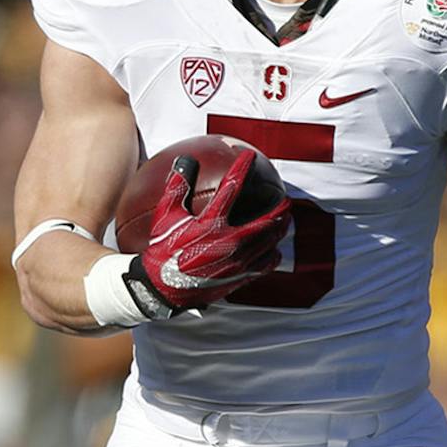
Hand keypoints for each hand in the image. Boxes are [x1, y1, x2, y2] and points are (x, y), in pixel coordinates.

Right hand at [134, 149, 290, 314]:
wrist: (162, 290)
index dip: (242, 168)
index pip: (231, 188)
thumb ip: (176, 189)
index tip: (249, 157)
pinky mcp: (238, 277)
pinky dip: (272, 255)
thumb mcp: (164, 218)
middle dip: (279, 208)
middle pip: (266, 220)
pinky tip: (274, 251)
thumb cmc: (162, 251)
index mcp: (210, 224)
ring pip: (269, 241)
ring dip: (280, 229)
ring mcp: (237, 261)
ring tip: (285, 221)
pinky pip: (264, 265)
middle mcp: (229, 242)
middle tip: (285, 199)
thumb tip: (183, 161)